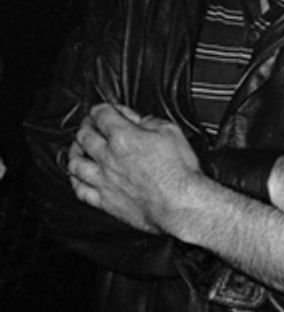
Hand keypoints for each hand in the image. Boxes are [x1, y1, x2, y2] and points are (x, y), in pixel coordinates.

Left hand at [68, 103, 200, 233]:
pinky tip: (80, 178)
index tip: (105, 109)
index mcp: (124, 137)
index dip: (102, 108)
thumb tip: (142, 120)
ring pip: (75, 163)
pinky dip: (76, 181)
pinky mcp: (104, 201)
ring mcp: (103, 180)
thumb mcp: (173, 133)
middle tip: (90, 124)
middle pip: (84, 136)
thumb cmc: (179, 172)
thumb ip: (152, 122)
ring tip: (79, 149)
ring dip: (75, 152)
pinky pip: (79, 190)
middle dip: (85, 126)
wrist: (179, 204)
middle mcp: (108, 158)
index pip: (102, 115)